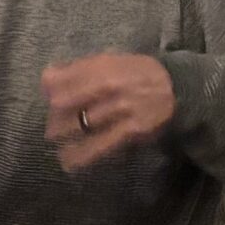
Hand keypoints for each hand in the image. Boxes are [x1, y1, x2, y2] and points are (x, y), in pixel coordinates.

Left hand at [41, 52, 175, 170]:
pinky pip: (99, 146)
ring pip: (78, 126)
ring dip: (63, 138)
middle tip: (54, 127)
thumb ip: (79, 69)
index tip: (50, 100)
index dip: (48, 92)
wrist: (177, 88)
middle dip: (54, 118)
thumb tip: (46, 80)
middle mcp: (106, 87)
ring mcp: (119, 109)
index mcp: (98, 67)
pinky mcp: (130, 131)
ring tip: (59, 145)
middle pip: (62, 105)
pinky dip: (81, 156)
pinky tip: (70, 163)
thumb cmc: (137, 74)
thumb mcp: (110, 60)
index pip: (56, 80)